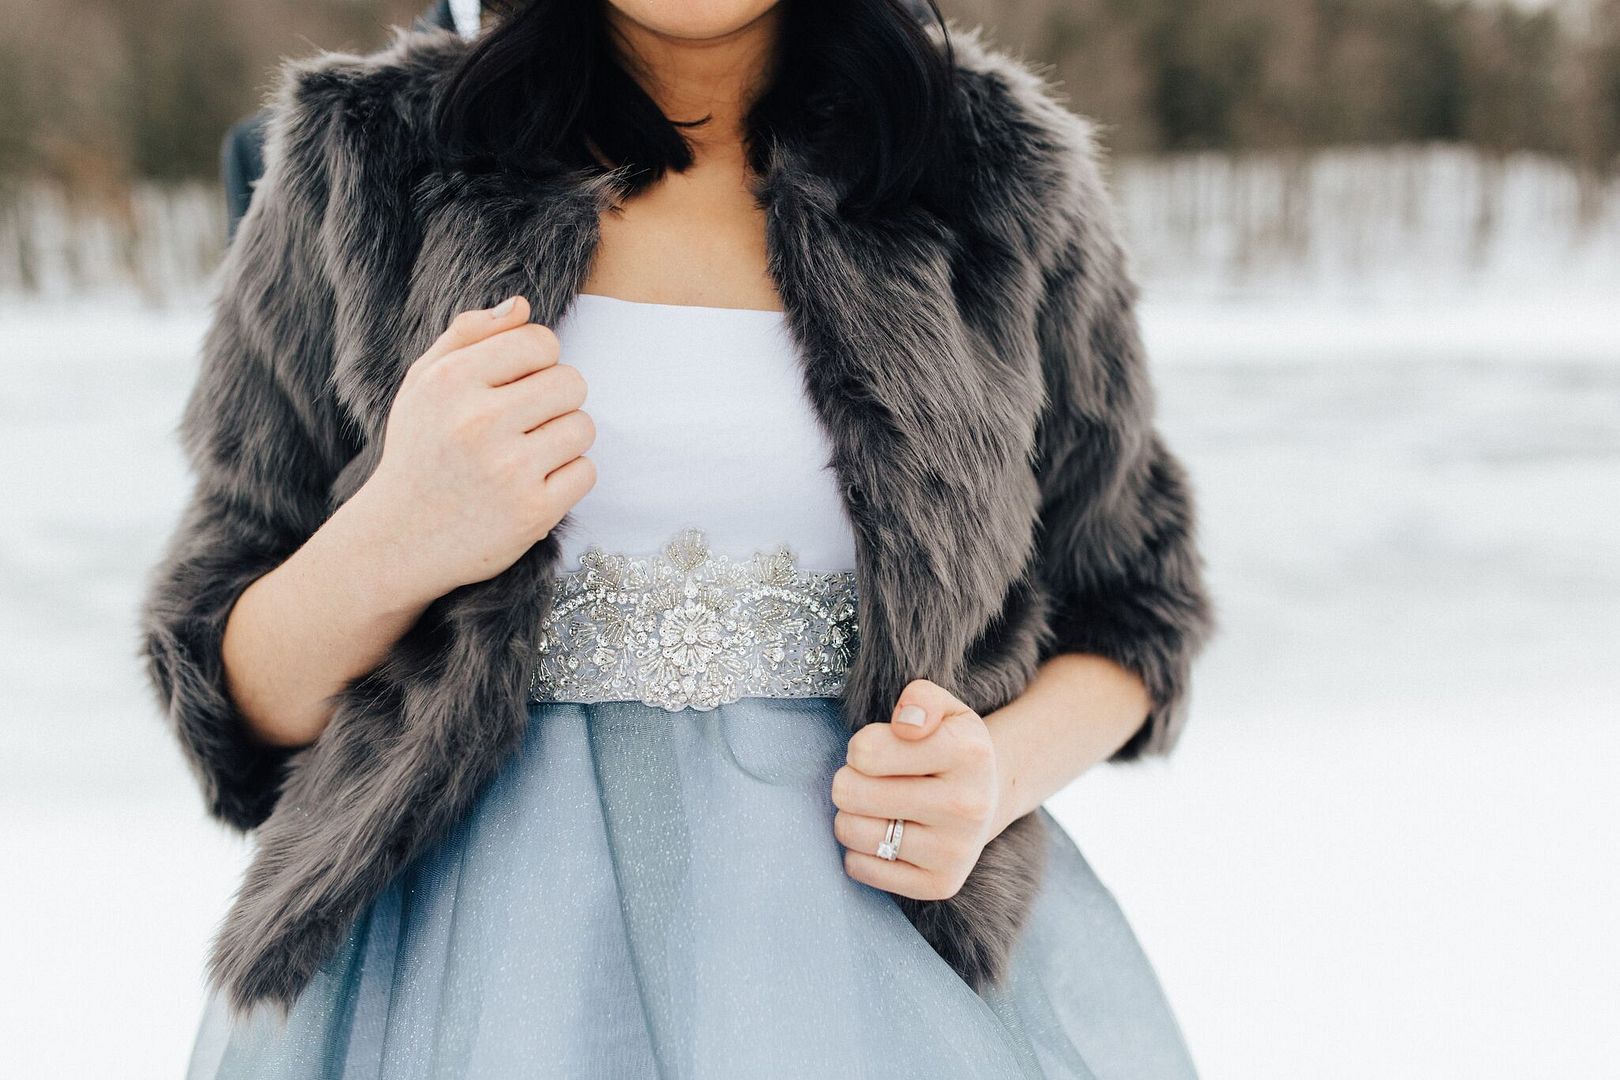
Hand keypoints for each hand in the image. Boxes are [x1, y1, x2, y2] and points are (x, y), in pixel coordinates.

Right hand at [357, 295, 596, 603]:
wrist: (397, 540)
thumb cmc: (419, 453)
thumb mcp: (422, 384)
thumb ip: (467, 335)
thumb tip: (522, 306)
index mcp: (451, 381)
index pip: (540, 342)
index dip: (538, 361)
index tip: (518, 384)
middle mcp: (479, 422)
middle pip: (572, 382)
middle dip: (557, 399)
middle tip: (526, 422)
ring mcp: (508, 470)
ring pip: (583, 426)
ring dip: (564, 439)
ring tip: (527, 454)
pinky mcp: (533, 511)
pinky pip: (586, 471)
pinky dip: (567, 478)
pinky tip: (533, 485)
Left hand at [831, 678, 1002, 900]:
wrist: (986, 798)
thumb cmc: (949, 746)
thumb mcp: (944, 708)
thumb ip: (920, 699)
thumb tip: (906, 724)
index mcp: (968, 751)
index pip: (865, 751)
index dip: (861, 747)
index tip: (881, 750)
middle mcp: (967, 804)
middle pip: (850, 792)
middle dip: (849, 781)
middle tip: (871, 781)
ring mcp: (955, 851)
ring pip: (851, 832)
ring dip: (851, 816)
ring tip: (877, 807)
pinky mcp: (939, 885)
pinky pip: (859, 869)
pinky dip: (860, 851)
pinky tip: (886, 836)